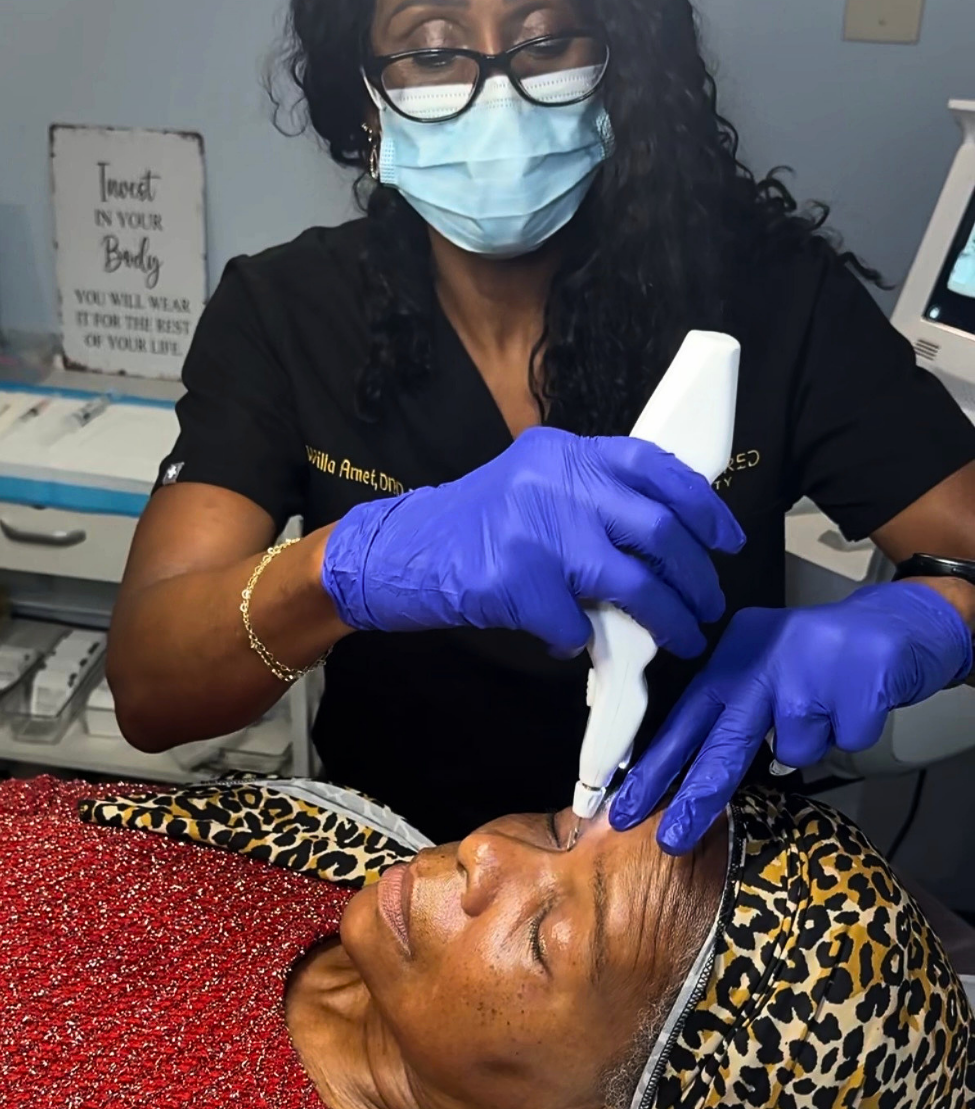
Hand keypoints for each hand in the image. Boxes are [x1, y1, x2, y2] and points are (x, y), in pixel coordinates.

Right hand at [321, 428, 744, 658]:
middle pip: (657, 530)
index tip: (726, 539)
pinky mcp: (516, 581)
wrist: (398, 553)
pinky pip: (574, 625)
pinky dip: (579, 641)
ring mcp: (536, 530)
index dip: (701, 505)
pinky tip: (570, 641)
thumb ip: (589, 498)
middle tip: (708, 605)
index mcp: (565, 453)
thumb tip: (664, 538)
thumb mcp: (532, 486)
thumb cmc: (471, 528)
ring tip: (682, 637)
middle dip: (695, 577)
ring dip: (666, 618)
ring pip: (631, 582)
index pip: (653, 467)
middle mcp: (555, 482)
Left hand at [611, 583, 973, 853]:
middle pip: (724, 741)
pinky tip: (859, 701)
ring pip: (795, 750)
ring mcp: (812, 668)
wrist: (901, 619)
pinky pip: (845, 742)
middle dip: (697, 796)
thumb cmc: (823, 657)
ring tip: (828, 706)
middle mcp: (764, 659)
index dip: (655, 767)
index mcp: (733, 658)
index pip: (684, 720)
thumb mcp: (764, 671)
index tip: (625, 808)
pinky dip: (854, 732)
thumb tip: (688, 779)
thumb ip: (731, 714)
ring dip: (812, 743)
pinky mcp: (859, 682)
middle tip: (672, 839)